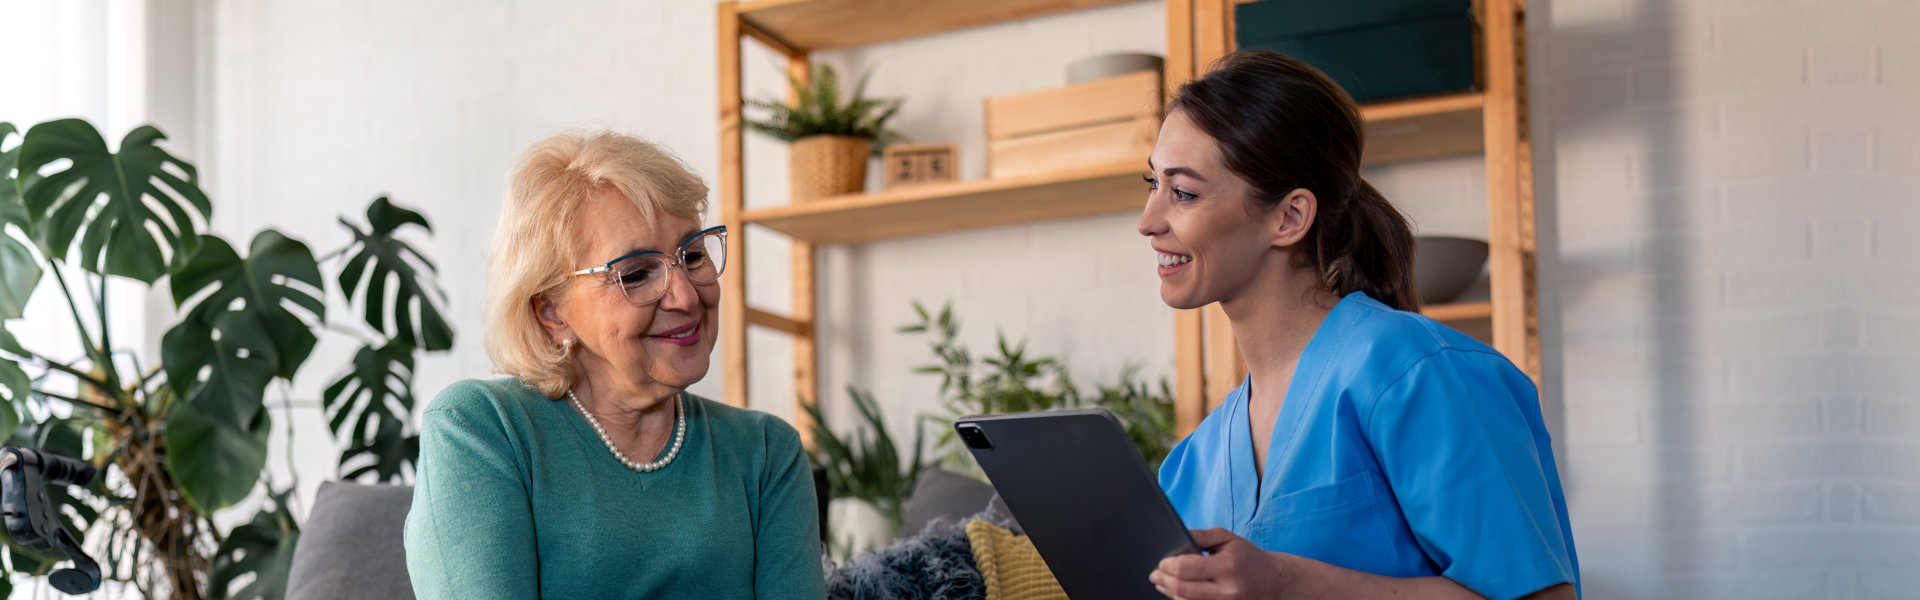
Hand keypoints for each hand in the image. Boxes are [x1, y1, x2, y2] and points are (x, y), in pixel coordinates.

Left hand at [1148, 528, 1288, 598]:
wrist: (1274, 582)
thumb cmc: (1248, 558)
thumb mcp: (1228, 538)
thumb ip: (1201, 536)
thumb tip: (1177, 537)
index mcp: (1227, 566)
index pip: (1186, 568)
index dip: (1167, 565)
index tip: (1161, 562)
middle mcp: (1226, 590)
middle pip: (1182, 589)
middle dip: (1163, 580)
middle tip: (1155, 574)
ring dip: (1169, 592)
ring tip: (1163, 582)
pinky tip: (1177, 592)